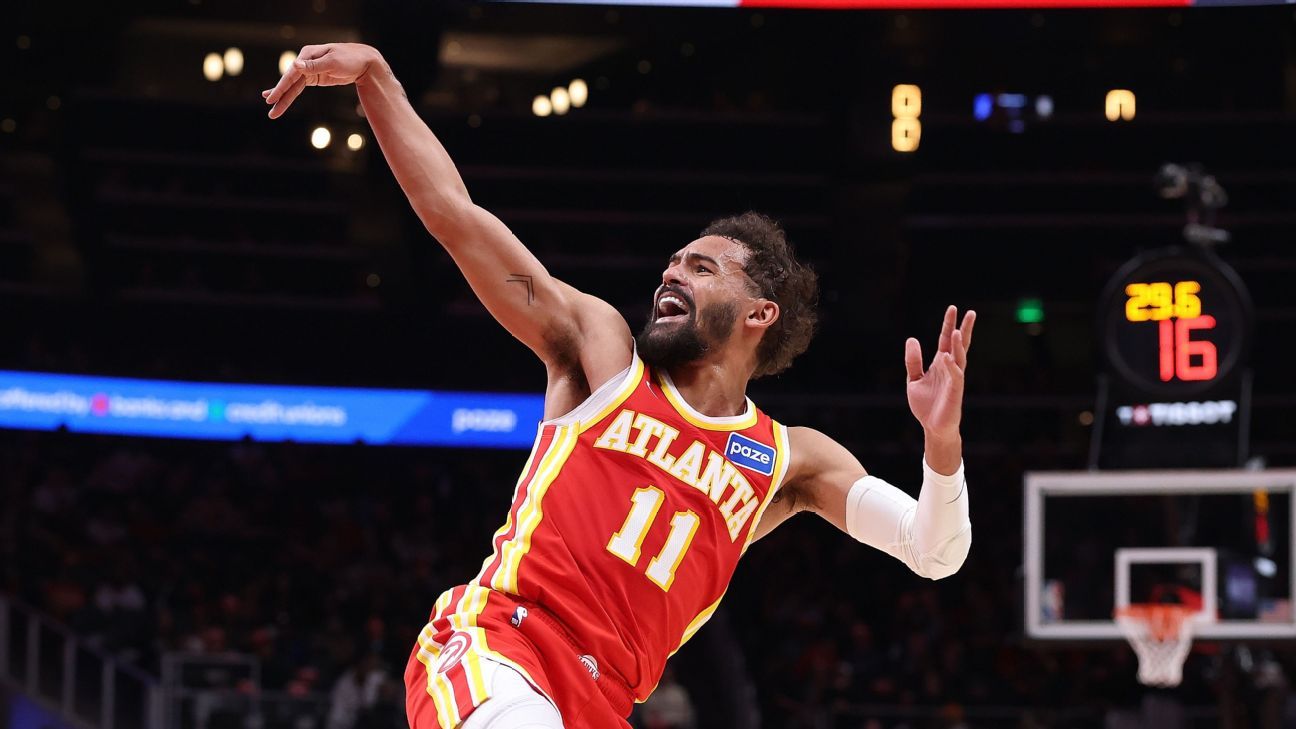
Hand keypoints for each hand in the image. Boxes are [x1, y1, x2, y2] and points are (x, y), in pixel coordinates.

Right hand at [262, 43, 380, 118]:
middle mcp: (305, 61)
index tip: (272, 97)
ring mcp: (309, 70)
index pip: (291, 73)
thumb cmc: (350, 59)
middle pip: (290, 81)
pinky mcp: (315, 78)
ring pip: (293, 86)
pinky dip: (290, 93)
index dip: (281, 86)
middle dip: (280, 95)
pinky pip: (299, 87)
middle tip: (269, 106)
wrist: (364, 62)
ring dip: (283, 97)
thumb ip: (314, 65)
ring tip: (272, 110)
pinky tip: (281, 98)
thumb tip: (296, 64)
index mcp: (307, 54)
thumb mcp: (333, 61)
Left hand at [905, 305, 974, 439]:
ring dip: (959, 345)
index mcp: (940, 363)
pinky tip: (947, 356)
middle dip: (964, 329)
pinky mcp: (955, 392)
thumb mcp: (913, 379)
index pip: (946, 339)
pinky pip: (955, 376)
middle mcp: (950, 368)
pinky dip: (952, 366)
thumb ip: (913, 361)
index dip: (949, 324)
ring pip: (959, 358)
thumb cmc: (926, 405)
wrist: (932, 427)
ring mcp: (954, 379)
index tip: (953, 308)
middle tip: (970, 312)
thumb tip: (912, 338)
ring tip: (957, 331)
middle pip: (959, 344)